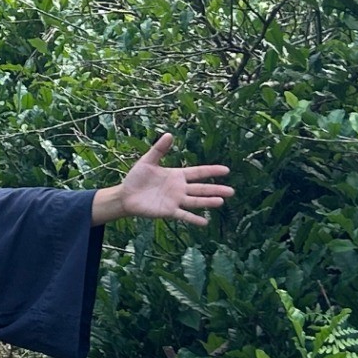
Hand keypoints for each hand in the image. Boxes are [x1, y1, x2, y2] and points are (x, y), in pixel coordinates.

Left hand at [100, 133, 234, 226]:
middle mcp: (180, 189)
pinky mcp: (168, 211)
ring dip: (208, 202)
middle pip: (201, 188)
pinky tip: (205, 222)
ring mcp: (175, 200)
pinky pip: (183, 215)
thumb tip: (169, 134)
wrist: (125, 195)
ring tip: (221, 202)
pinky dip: (193, 219)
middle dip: (216, 189)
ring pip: (195, 201)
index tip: (226, 170)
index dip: (211, 171)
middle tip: (231, 191)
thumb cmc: (136, 178)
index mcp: (177, 175)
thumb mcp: (147, 161)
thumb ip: (159, 149)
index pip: (198, 172)